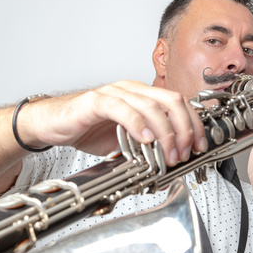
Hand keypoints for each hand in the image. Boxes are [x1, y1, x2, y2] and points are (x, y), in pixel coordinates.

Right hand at [17, 80, 207, 165]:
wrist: (52, 125)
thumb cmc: (86, 130)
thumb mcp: (124, 142)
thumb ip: (147, 146)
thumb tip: (170, 162)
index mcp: (141, 96)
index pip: (178, 103)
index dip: (193, 124)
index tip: (200, 146)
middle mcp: (130, 90)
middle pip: (171, 100)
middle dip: (185, 128)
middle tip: (186, 152)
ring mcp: (113, 93)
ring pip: (150, 105)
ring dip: (165, 132)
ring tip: (168, 153)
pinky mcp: (95, 102)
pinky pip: (121, 109)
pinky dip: (137, 124)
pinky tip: (144, 140)